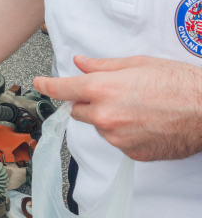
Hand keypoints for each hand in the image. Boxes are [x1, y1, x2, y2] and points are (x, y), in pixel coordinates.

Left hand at [34, 55, 201, 161]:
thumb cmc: (178, 83)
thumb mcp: (137, 64)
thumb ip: (102, 66)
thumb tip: (80, 63)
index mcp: (102, 89)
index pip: (62, 89)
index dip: (48, 85)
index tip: (39, 84)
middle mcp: (105, 115)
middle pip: (78, 110)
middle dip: (87, 102)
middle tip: (112, 93)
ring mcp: (117, 137)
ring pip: (99, 127)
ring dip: (108, 118)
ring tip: (138, 107)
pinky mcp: (132, 153)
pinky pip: (118, 141)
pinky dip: (125, 133)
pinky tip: (145, 122)